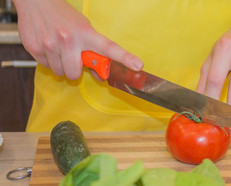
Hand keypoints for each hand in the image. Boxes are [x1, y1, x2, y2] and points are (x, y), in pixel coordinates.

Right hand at [13, 0, 142, 79]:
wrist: (36, 1)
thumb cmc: (63, 16)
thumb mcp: (83, 28)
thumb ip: (93, 51)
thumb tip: (100, 75)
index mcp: (85, 33)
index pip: (108, 48)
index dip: (124, 58)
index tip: (137, 65)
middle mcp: (68, 40)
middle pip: (74, 73)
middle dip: (75, 70)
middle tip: (73, 58)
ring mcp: (50, 44)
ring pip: (60, 72)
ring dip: (61, 66)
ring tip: (59, 50)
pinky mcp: (34, 48)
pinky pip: (45, 66)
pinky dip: (48, 61)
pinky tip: (49, 47)